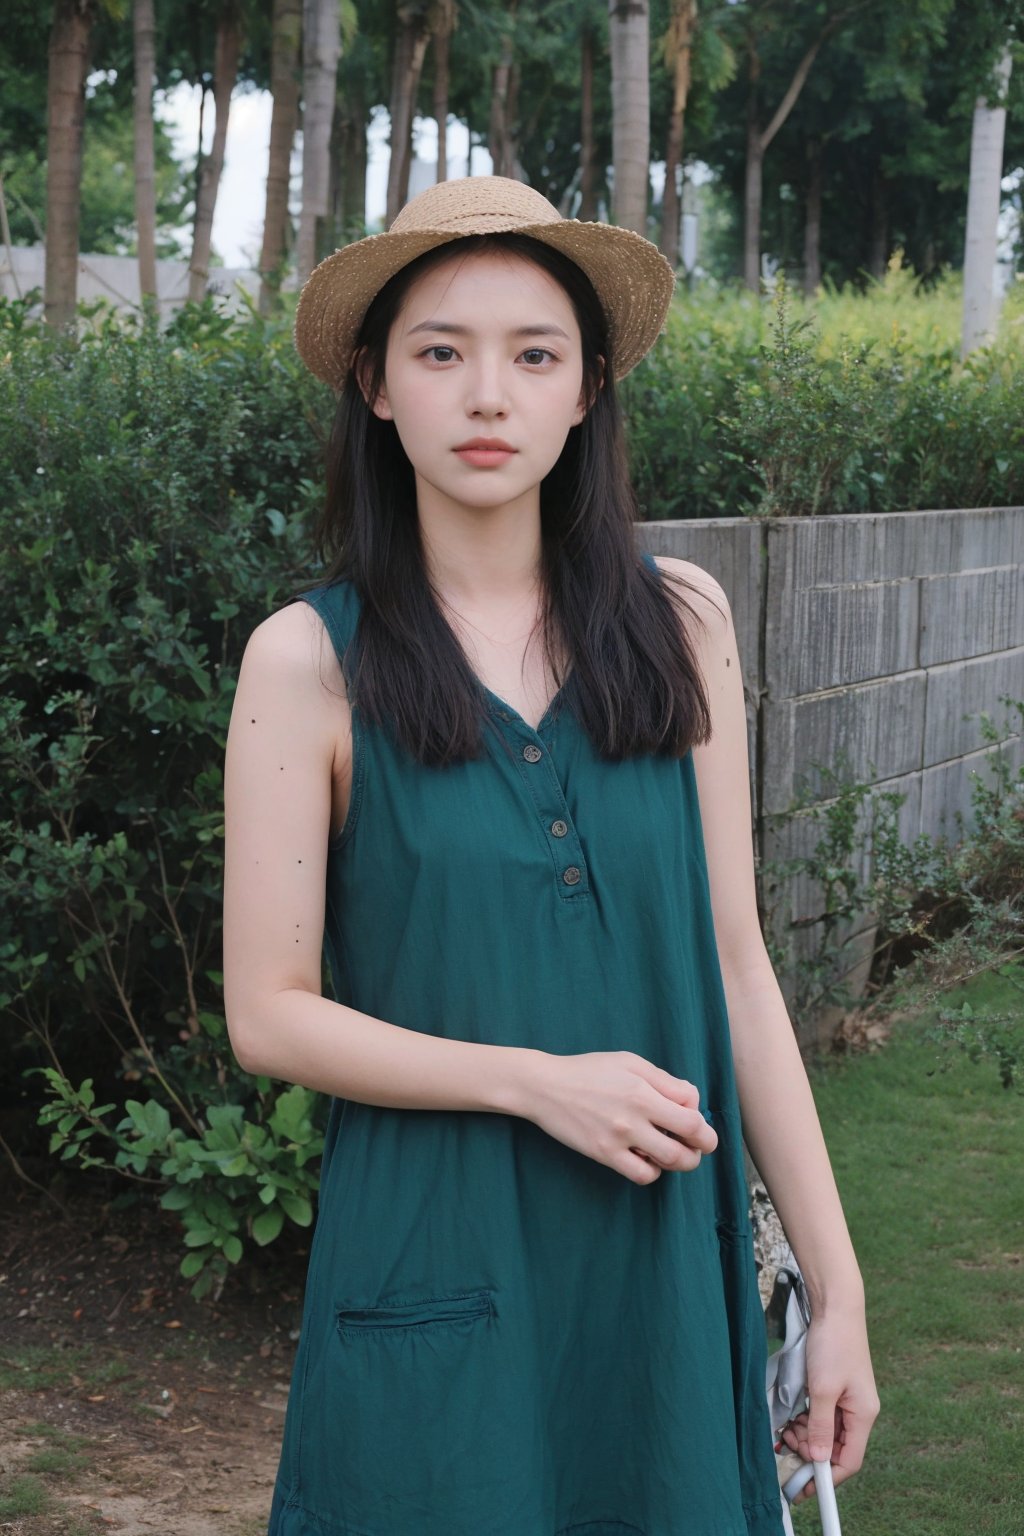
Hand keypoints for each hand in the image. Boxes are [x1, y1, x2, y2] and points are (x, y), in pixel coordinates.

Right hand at [524, 1049, 717, 1184]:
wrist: (545, 1087)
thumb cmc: (589, 1070)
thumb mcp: (629, 1062)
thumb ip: (664, 1080)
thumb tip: (691, 1101)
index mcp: (643, 1091)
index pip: (693, 1115)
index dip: (701, 1119)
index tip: (692, 1117)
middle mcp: (634, 1117)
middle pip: (689, 1144)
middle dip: (702, 1147)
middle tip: (697, 1144)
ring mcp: (619, 1139)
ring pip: (669, 1163)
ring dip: (681, 1161)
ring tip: (673, 1150)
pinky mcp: (604, 1155)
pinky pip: (641, 1175)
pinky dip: (652, 1170)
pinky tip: (646, 1157)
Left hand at [778, 1306, 879, 1506]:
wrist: (835, 1306)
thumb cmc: (833, 1344)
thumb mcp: (823, 1389)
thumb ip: (820, 1426)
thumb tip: (819, 1460)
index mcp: (863, 1415)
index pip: (848, 1460)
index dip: (826, 1477)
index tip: (803, 1486)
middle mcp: (858, 1411)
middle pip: (835, 1448)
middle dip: (810, 1452)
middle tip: (787, 1444)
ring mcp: (847, 1400)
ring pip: (825, 1433)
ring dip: (805, 1436)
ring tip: (787, 1429)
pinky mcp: (835, 1389)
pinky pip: (820, 1416)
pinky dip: (806, 1420)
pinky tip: (792, 1416)